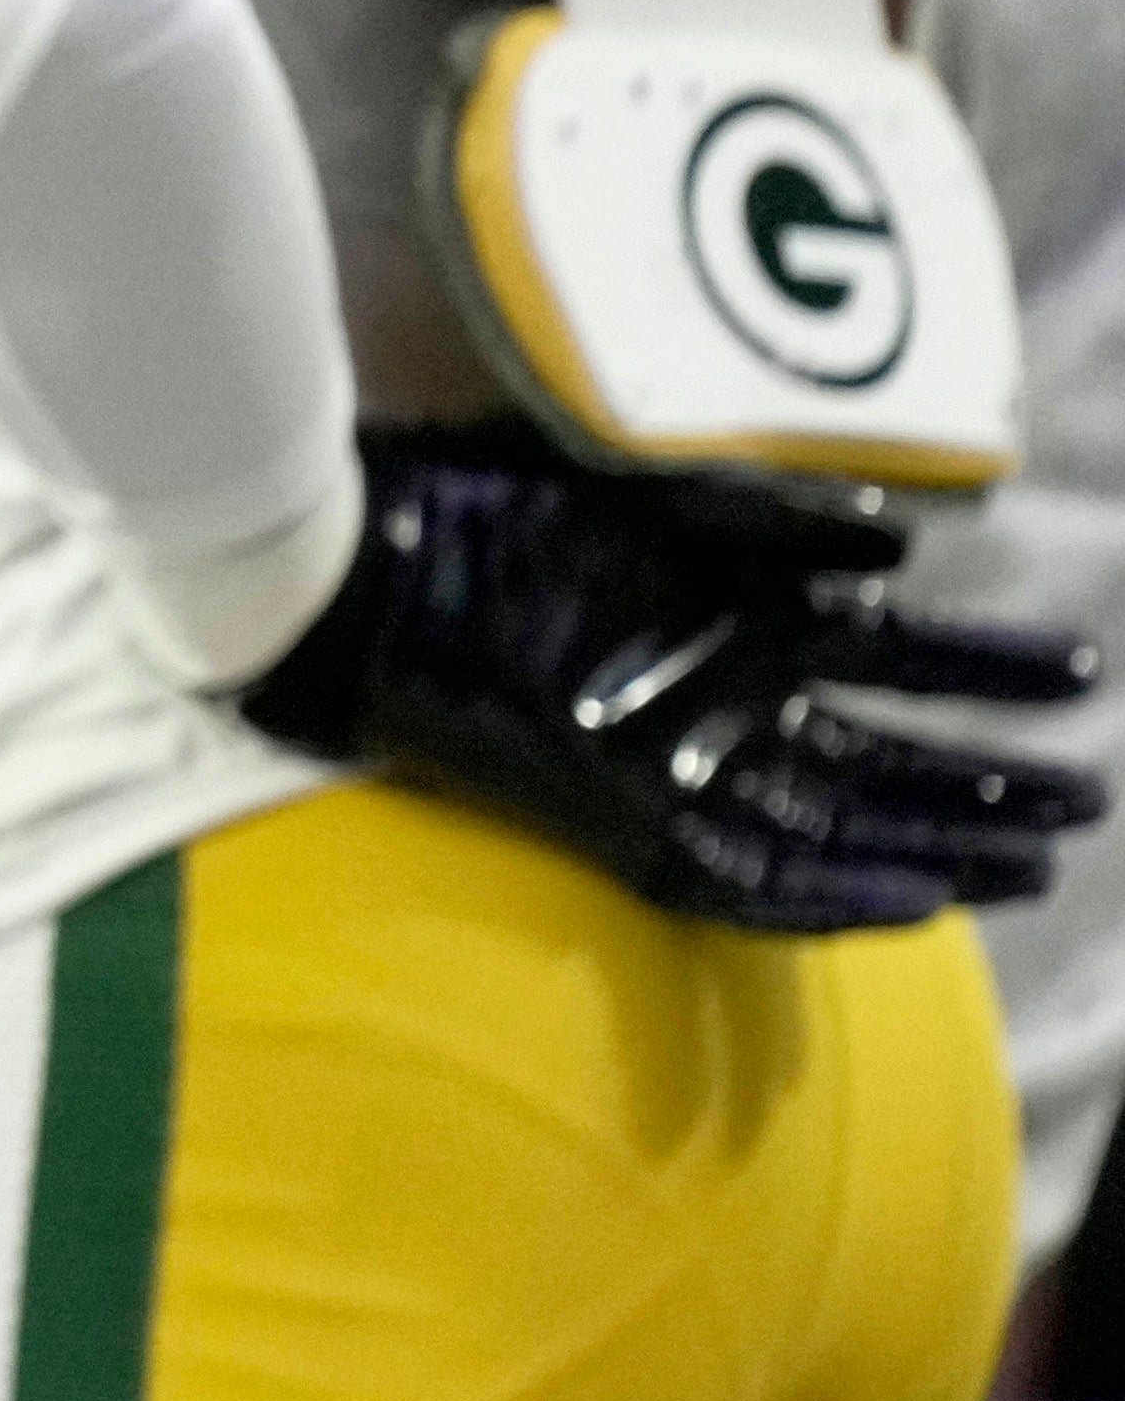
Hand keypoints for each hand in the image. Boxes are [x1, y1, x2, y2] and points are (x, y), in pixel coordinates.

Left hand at [233, 433, 1110, 940]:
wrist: (349, 572)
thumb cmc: (476, 515)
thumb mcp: (650, 502)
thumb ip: (774, 518)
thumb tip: (904, 540)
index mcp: (720, 631)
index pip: (885, 668)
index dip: (980, 678)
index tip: (1071, 674)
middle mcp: (708, 713)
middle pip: (878, 765)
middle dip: (985, 785)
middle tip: (1085, 798)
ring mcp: (666, 772)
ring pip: (834, 828)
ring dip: (938, 846)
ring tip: (1040, 859)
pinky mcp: (610, 822)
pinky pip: (738, 883)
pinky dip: (826, 896)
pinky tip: (910, 897)